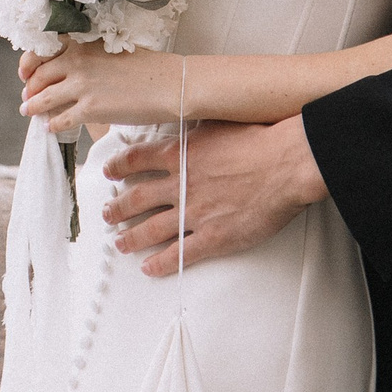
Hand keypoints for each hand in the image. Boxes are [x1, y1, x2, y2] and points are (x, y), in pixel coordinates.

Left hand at [19, 43, 180, 134]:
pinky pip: (60, 118)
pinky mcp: (90, 109)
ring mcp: (82, 85)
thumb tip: (71, 68)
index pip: (42, 50)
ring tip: (28, 111)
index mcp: (83, 43)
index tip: (26, 73)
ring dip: (33, 106)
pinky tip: (50, 126)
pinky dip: (52, 123)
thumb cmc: (146, 66)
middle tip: (27, 95)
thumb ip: (88, 55)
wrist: (168, 83)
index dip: (29, 63)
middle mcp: (78, 61)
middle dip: (30, 87)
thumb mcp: (111, 49)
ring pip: (44, 97)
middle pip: (39, 74)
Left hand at [103, 118, 326, 276]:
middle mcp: (182, 183)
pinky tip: (149, 267)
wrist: (285, 164)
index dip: (120, 166)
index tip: (109, 172)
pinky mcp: (212, 238)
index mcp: (182, 152)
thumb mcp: (220, 124)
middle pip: (138, 198)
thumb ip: (197, 133)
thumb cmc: (260, 139)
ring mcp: (195, 213)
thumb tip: (187, 131)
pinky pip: (179, 255)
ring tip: (120, 242)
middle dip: (118, 207)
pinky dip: (160, 263)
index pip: (139, 159)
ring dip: (131, 237)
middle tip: (107, 213)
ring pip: (152, 229)